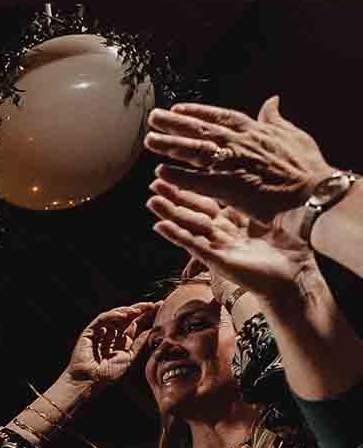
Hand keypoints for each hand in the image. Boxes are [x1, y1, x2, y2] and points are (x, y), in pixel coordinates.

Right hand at [64, 303, 157, 390]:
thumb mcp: (131, 357)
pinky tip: (123, 315)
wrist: (91, 381)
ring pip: (115, 316)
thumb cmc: (109, 374)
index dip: (147, 316)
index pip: (136, 325)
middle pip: (127, 318)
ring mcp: (101, 333)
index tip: (159, 308)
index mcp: (123, 342)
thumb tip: (151, 330)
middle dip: (140, 310)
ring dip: (127, 311)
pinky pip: (102, 319)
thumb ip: (140, 343)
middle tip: (151, 305)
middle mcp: (113, 335)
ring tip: (138, 310)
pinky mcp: (90, 332)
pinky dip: (112, 315)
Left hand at [145, 98, 337, 228]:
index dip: (198, 112)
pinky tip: (160, 172)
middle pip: (201, 130)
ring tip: (149, 140)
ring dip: (171, 144)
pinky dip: (180, 175)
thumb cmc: (307, 167)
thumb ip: (275, 119)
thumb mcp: (292, 135)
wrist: (314, 192)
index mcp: (256, 131)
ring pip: (195, 150)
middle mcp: (241, 143)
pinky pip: (198, 180)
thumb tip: (272, 101)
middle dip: (176, 123)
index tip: (177, 108)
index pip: (221, 117)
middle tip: (153, 117)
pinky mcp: (229, 186)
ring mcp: (234, 164)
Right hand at [147, 179, 312, 302]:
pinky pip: (194, 245)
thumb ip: (262, 202)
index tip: (182, 172)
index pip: (210, 199)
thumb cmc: (291, 248)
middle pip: (193, 211)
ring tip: (152, 201)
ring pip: (188, 227)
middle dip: (174, 197)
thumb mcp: (277, 216)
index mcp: (236, 219)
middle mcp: (223, 232)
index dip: (194, 187)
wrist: (296, 275)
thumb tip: (263, 178)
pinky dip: (176, 235)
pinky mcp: (217, 260)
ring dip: (169, 214)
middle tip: (155, 183)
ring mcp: (218, 245)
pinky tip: (160, 226)